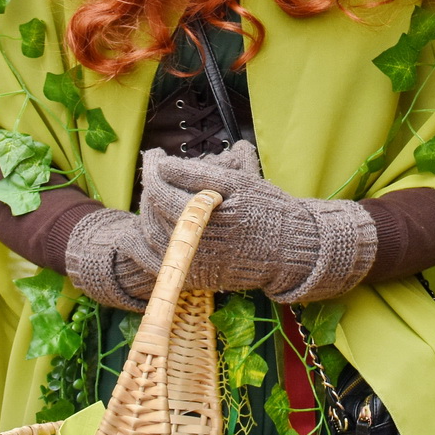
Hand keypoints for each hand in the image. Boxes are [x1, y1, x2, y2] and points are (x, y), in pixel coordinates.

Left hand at [156, 143, 376, 301]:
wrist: (291, 250)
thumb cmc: (269, 210)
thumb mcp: (238, 184)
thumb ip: (197, 174)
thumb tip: (162, 165)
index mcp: (205, 220)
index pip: (162, 193)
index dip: (153, 171)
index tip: (154, 155)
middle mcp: (195, 248)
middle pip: (153, 216)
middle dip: (150, 189)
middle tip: (156, 170)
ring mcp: (193, 267)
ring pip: (151, 239)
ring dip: (147, 213)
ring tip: (156, 192)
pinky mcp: (195, 279)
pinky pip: (158, 263)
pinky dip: (145, 245)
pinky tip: (142, 229)